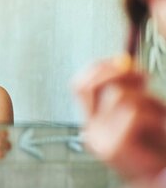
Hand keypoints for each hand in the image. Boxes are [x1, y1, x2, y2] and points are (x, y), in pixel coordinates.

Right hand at [74, 59, 165, 181]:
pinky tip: (157, 129)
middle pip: (87, 85)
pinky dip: (153, 115)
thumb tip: (124, 62)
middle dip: (117, 72)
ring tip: (156, 115)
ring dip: (146, 100)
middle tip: (142, 77)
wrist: (159, 176)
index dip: (97, 68)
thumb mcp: (139, 106)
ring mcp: (98, 138)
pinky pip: (133, 112)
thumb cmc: (154, 142)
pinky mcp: (111, 147)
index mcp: (93, 118)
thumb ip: (128, 87)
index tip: (119, 62)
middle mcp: (90, 127)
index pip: (80, 85)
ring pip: (118, 96)